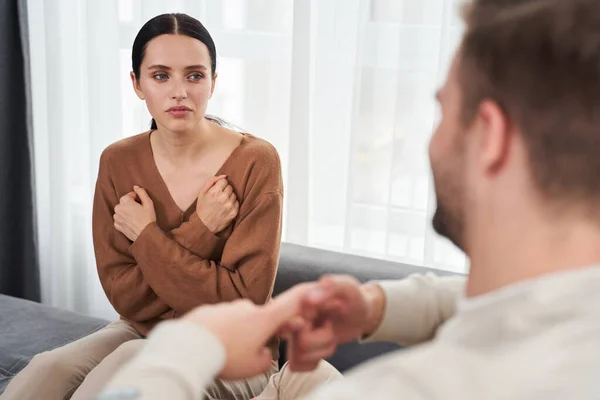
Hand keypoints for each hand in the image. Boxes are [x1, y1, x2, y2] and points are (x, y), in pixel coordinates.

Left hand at [113, 186, 156, 240]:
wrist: (146, 235)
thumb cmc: (148, 219)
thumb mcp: (149, 203)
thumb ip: (142, 192)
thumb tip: (135, 187)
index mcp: (125, 202)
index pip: (127, 196)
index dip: (134, 198)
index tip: (139, 202)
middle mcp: (119, 209)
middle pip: (122, 203)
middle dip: (129, 205)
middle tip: (138, 210)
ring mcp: (117, 218)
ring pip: (120, 211)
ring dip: (125, 212)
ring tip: (135, 216)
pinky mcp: (117, 226)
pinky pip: (118, 220)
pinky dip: (123, 219)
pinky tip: (131, 222)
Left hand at [183, 283, 326, 380]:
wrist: (188, 347)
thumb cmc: (226, 357)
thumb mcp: (254, 367)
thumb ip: (267, 358)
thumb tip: (265, 354)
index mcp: (264, 318)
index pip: (292, 302)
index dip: (306, 296)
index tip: (314, 289)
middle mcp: (248, 307)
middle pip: (262, 317)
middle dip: (259, 332)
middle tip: (250, 351)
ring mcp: (227, 307)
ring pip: (239, 321)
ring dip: (237, 334)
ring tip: (225, 353)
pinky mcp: (209, 310)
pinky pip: (220, 322)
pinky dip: (220, 332)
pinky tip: (212, 346)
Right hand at [196, 175, 239, 232]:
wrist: (205, 225)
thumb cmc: (203, 208)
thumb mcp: (202, 192)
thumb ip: (212, 181)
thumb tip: (225, 176)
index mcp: (215, 192)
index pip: (224, 181)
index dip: (220, 185)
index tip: (216, 191)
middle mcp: (224, 198)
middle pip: (230, 187)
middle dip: (225, 190)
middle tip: (219, 197)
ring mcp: (230, 205)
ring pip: (234, 194)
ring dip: (229, 197)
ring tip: (222, 203)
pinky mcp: (234, 212)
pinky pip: (237, 202)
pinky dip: (232, 203)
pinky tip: (225, 207)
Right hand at [283, 275, 383, 371]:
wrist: (360, 313)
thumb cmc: (353, 297)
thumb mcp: (348, 287)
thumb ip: (332, 286)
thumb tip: (311, 299)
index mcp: (297, 300)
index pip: (283, 320)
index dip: (291, 326)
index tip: (306, 322)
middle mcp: (290, 317)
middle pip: (298, 344)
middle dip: (323, 337)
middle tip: (330, 323)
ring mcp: (292, 334)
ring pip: (299, 357)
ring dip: (323, 349)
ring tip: (330, 333)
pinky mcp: (298, 349)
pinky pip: (299, 366)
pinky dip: (316, 359)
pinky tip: (324, 345)